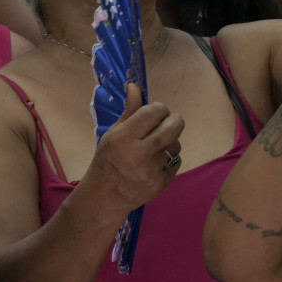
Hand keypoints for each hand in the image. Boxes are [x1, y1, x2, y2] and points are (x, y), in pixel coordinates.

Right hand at [83, 84, 185, 224]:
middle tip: (169, 122)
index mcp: (122, 138)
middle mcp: (137, 154)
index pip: (153, 112)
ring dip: (170, 142)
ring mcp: (151, 171)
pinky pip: (176, 162)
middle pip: (172, 127)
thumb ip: (129, 111)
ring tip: (157, 146)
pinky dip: (169, 159)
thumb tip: (135, 86)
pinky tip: (156, 162)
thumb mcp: (113, 134)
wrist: (105, 196)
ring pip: (176, 145)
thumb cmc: (107, 159)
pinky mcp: (162, 183)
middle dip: (174, 121)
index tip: (156, 112)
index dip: (159, 109)